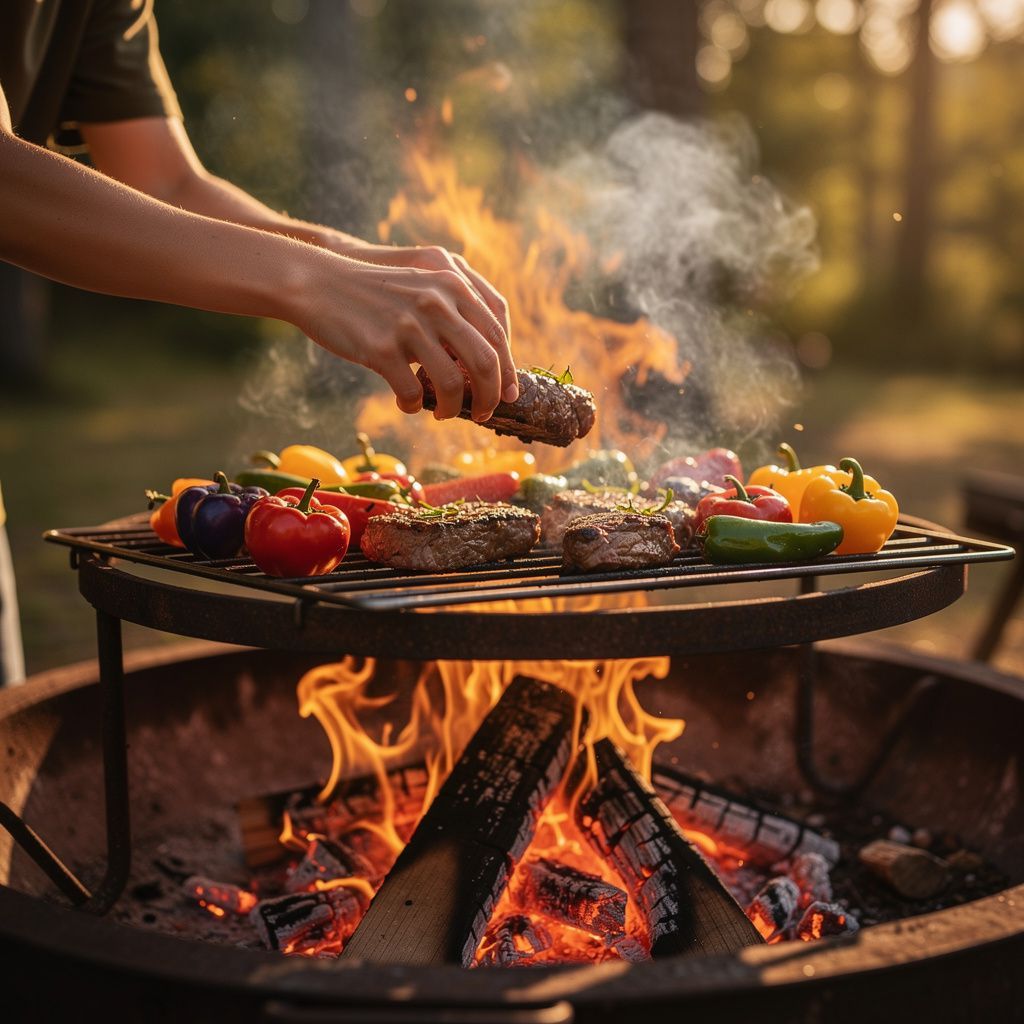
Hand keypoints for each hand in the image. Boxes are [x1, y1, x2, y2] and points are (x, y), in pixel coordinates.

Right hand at [298, 250, 516, 421]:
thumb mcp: (422, 289)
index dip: (509, 372)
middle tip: (483, 413)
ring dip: (452, 408)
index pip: (497, 337)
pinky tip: (406, 404)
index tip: (509, 395)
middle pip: (484, 364)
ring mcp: (409, 326)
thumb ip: (454, 316)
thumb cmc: (375, 295)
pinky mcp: (381, 348)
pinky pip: (411, 393)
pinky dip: (413, 407)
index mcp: (453, 287)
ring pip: (452, 384)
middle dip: (489, 398)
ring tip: (443, 413)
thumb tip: (484, 367)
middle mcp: (437, 303)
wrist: (318, 284)